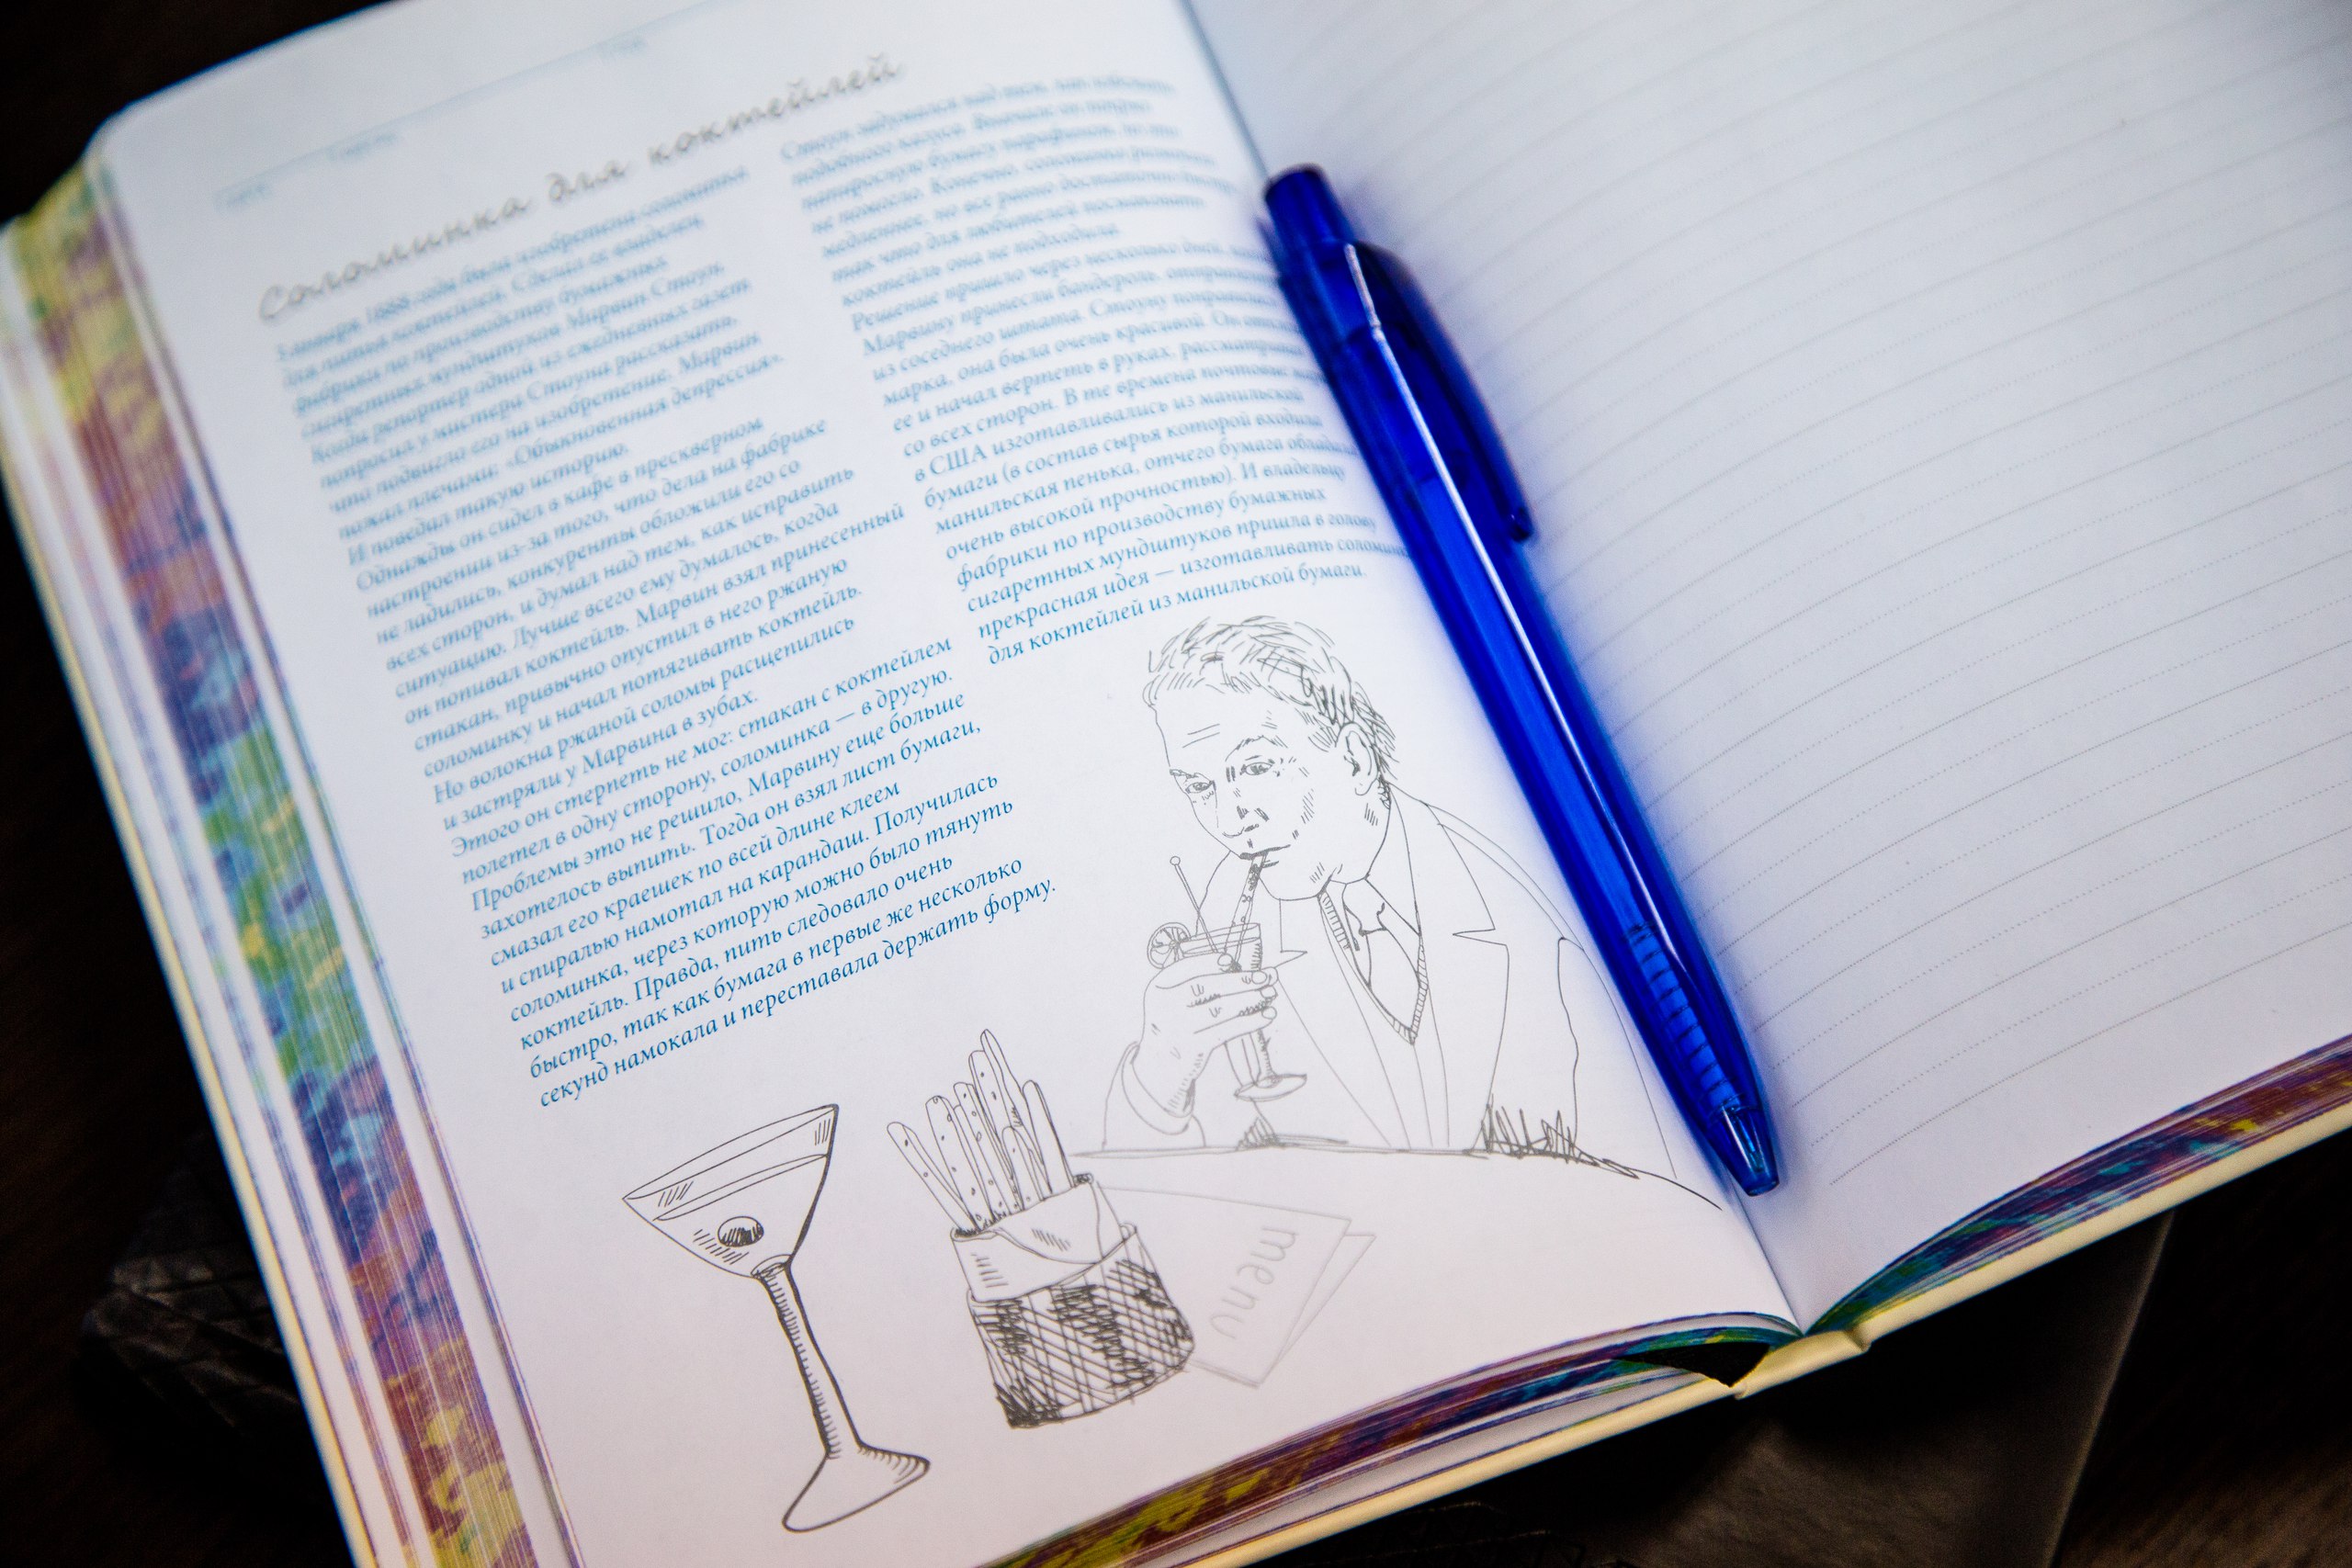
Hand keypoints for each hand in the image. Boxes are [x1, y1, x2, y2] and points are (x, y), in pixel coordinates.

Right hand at [1130, 952, 1278, 1117]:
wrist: (1160, 1066)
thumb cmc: (1175, 1022)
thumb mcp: (1173, 999)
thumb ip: (1197, 981)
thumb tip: (1240, 967)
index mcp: (1158, 988)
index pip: (1185, 968)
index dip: (1209, 962)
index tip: (1231, 959)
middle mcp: (1165, 1006)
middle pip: (1205, 987)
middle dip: (1238, 980)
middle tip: (1265, 975)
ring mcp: (1179, 1029)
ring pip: (1219, 1009)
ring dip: (1248, 999)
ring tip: (1270, 992)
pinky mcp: (1194, 1048)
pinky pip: (1227, 1031)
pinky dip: (1249, 1022)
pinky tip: (1267, 1015)